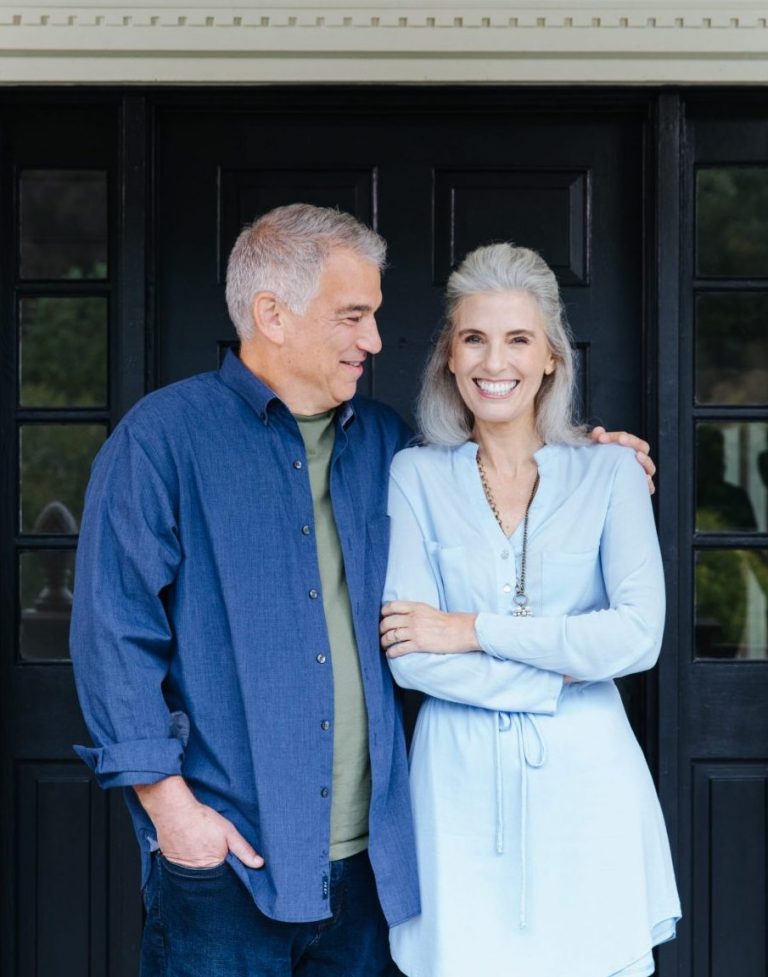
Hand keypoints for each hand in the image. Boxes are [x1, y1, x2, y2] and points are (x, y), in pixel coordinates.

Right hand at [134, 776, 263, 868]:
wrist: (174, 811)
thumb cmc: (202, 820)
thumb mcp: (229, 832)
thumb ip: (243, 850)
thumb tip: (260, 864)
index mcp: (213, 868)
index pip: (225, 879)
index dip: (229, 872)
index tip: (231, 863)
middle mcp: (196, 874)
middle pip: (209, 878)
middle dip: (215, 870)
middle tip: (214, 853)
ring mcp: (182, 870)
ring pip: (196, 873)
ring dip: (200, 866)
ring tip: (201, 849)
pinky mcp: (171, 862)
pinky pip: (182, 868)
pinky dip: (187, 861)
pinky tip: (190, 849)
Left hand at [381, 601, 479, 657]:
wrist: (462, 631)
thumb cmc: (448, 622)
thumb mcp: (429, 610)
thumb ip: (415, 611)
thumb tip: (403, 616)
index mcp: (416, 607)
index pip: (392, 606)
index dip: (384, 613)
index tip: (383, 618)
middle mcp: (413, 617)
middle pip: (388, 622)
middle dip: (381, 629)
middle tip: (381, 634)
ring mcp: (415, 631)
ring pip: (391, 636)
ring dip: (384, 642)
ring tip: (384, 645)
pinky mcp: (419, 644)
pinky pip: (399, 648)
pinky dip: (391, 652)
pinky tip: (390, 654)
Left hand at [590, 426, 655, 494]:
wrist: (598, 487)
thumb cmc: (600, 465)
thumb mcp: (596, 451)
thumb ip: (597, 439)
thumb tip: (598, 431)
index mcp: (628, 450)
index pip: (628, 438)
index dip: (616, 435)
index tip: (601, 437)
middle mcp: (637, 460)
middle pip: (642, 447)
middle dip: (633, 442)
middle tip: (620, 440)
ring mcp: (641, 474)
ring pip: (650, 466)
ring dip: (645, 460)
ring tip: (638, 456)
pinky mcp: (640, 489)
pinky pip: (650, 486)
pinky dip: (649, 483)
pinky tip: (645, 479)